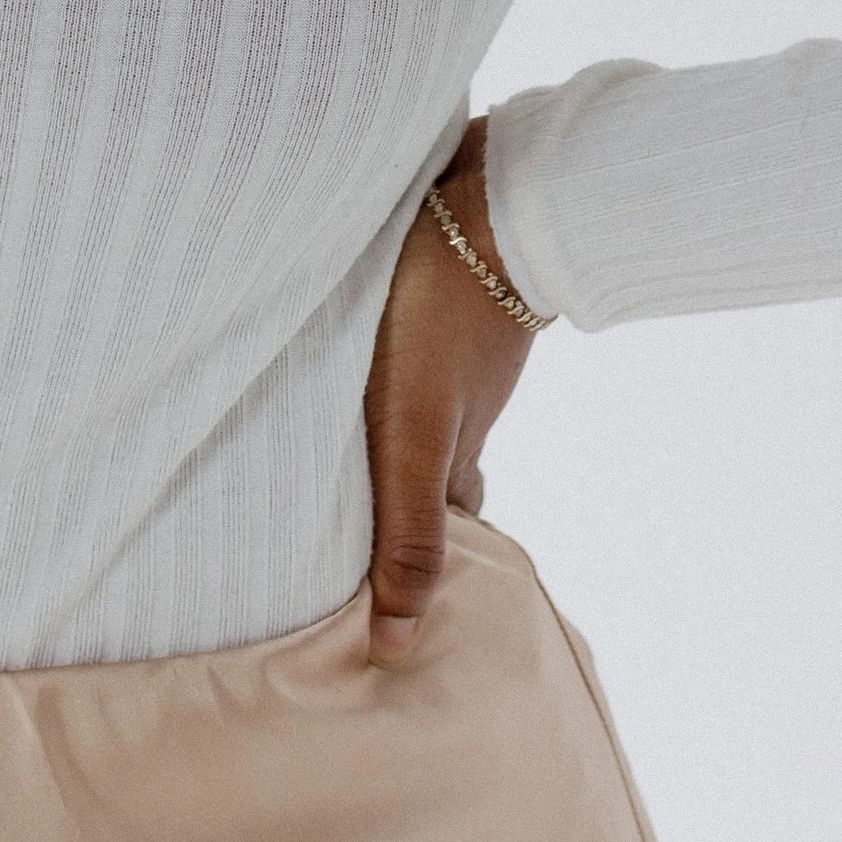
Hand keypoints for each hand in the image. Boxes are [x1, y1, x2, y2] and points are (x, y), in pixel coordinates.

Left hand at [361, 113, 539, 668]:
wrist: (494, 196)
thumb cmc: (438, 317)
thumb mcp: (412, 432)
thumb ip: (406, 528)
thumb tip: (398, 646)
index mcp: (454, 453)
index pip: (442, 533)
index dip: (420, 570)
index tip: (395, 608)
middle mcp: (463, 410)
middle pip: (433, 476)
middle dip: (404, 512)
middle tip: (369, 544)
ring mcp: (460, 353)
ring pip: (425, 417)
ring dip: (393, 443)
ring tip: (347, 461)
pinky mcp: (447, 297)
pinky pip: (419, 361)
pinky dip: (395, 383)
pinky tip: (362, 364)